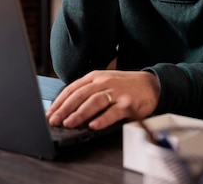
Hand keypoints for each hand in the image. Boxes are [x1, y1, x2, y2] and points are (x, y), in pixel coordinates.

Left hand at [46, 70, 160, 129]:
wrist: (152, 84)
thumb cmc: (125, 85)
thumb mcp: (104, 82)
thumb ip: (87, 92)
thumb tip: (66, 108)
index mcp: (95, 77)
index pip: (72, 88)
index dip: (59, 101)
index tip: (50, 113)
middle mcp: (104, 82)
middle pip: (80, 95)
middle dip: (64, 109)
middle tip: (54, 121)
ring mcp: (116, 92)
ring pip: (94, 102)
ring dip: (79, 113)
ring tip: (69, 123)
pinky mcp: (128, 103)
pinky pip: (113, 112)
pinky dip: (102, 119)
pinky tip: (93, 126)